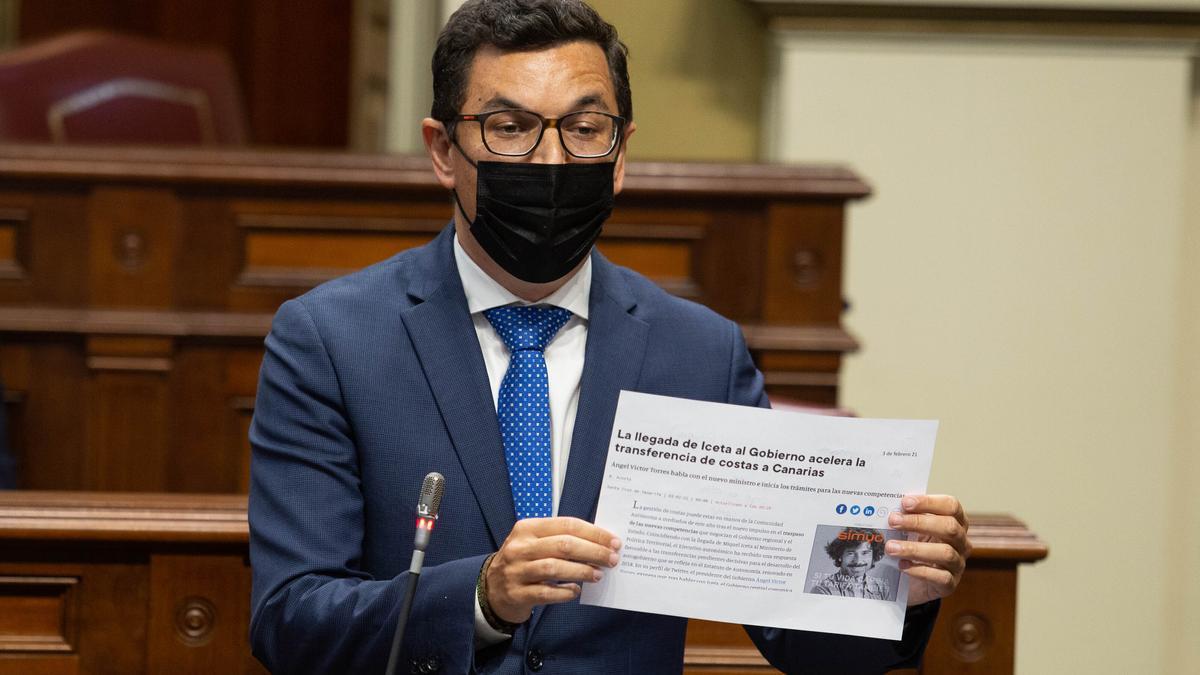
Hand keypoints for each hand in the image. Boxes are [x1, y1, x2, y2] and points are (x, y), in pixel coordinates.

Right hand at [486, 517, 620, 623]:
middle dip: (593, 552)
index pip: (566, 525)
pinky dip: (565, 592)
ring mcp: (517, 571)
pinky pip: (546, 593)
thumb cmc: (521, 561)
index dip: (593, 533)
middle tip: (612, 559)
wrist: (490, 588)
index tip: (613, 541)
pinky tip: (576, 591)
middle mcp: (520, 547)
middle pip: (564, 545)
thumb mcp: (534, 542)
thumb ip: (560, 539)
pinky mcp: (517, 594)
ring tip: (598, 575)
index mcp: (527, 528)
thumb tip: (599, 543)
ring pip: (555, 568)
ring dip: (581, 571)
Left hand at [886, 494, 970, 605]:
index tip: (905, 503)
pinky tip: (902, 566)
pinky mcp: (950, 585)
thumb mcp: (912, 531)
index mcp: (956, 522)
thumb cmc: (915, 549)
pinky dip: (919, 570)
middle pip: (949, 527)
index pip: (951, 506)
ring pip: (945, 553)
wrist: (915, 583)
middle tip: (893, 521)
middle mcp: (961, 542)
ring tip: (891, 547)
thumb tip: (891, 509)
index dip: (930, 502)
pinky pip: (940, 577)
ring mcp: (958, 564)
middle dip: (919, 522)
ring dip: (915, 548)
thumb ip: (907, 518)